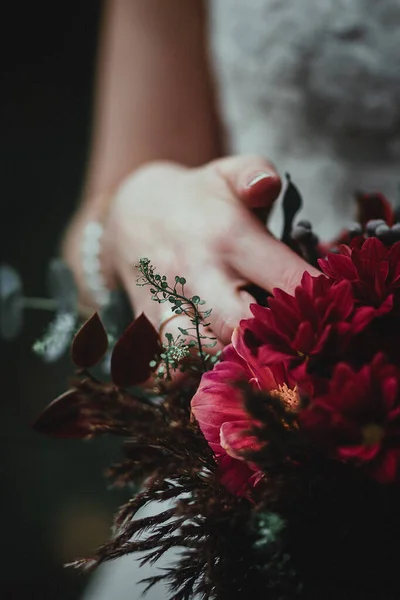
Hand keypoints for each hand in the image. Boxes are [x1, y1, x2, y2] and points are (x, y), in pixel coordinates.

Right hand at [103, 155, 318, 347]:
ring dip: (221, 362)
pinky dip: (185, 376)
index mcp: (227, 237)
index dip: (315, 299)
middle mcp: (196, 273)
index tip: (332, 312)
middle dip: (266, 342)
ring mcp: (167, 302)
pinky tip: (206, 367)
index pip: (283, 276)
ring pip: (194, 352)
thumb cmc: (197, 199)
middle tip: (287, 346)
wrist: (131, 215)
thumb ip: (256, 172)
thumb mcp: (226, 172)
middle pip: (235, 325)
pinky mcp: (147, 324)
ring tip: (245, 358)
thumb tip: (268, 184)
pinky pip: (162, 366)